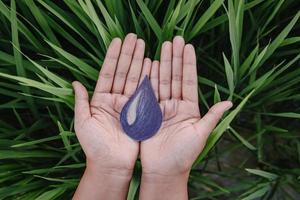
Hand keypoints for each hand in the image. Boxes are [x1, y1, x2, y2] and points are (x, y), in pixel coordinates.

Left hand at [72, 33, 151, 198]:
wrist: (111, 165)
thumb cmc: (93, 146)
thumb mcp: (83, 123)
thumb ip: (81, 102)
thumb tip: (74, 82)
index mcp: (101, 100)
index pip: (108, 73)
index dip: (112, 57)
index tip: (118, 41)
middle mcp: (116, 99)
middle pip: (123, 72)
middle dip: (129, 55)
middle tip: (136, 37)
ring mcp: (129, 105)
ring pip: (135, 80)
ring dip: (140, 63)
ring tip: (145, 46)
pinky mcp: (141, 113)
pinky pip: (145, 94)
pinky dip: (149, 80)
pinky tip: (152, 65)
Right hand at [139, 36, 231, 198]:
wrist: (164, 169)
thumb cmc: (184, 155)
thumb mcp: (200, 134)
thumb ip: (212, 117)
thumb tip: (230, 102)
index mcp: (189, 108)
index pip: (189, 81)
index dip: (189, 64)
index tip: (187, 46)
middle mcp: (175, 105)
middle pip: (175, 77)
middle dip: (174, 58)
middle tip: (173, 39)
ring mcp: (161, 108)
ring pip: (161, 82)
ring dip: (162, 64)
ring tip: (162, 47)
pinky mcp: (148, 113)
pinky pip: (148, 93)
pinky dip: (148, 79)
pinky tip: (148, 64)